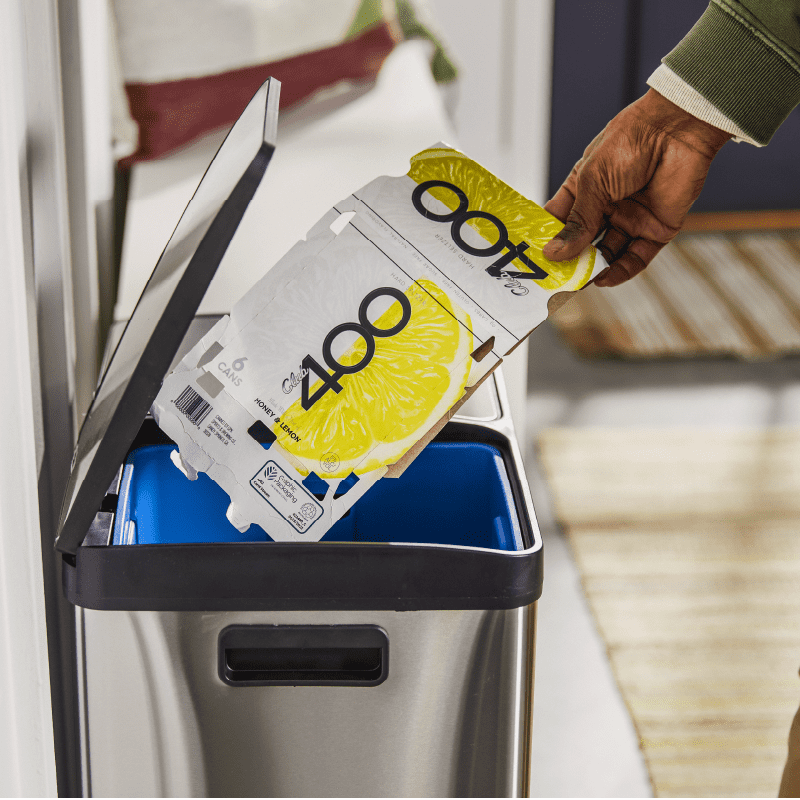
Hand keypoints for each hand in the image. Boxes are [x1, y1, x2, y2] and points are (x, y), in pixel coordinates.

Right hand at [543, 89, 730, 286]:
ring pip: (608, 253)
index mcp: (585, 190)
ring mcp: (632, 219)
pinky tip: (605, 279)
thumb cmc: (629, 142)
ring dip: (594, 269)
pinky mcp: (656, 229)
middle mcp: (607, 207)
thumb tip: (553, 252)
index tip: (533, 259)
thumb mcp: (592, 182)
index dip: (548, 240)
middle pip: (583, 242)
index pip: (560, 222)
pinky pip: (637, 258)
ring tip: (579, 281)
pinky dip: (621, 271)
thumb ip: (577, 221)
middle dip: (570, 260)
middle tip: (555, 278)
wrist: (677, 129)